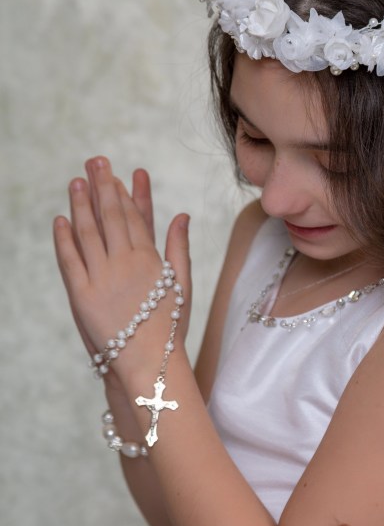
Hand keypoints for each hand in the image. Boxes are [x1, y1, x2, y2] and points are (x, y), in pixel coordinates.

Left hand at [54, 156, 191, 383]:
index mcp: (150, 261)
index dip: (124, 193)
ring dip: (80, 205)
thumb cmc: (169, 329)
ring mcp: (102, 278)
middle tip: (94, 161)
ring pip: (88, 233)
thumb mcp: (181, 286)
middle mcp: (126, 264)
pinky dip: (63, 239)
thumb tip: (181, 214)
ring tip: (75, 182)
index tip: (116, 174)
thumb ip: (178, 248)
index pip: (134, 218)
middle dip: (102, 187)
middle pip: (111, 217)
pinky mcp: (82, 295)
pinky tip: (60, 220)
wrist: (150, 364)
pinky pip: (69, 260)